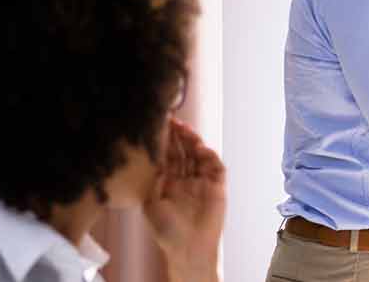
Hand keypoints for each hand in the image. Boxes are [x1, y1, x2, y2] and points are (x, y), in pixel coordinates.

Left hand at [142, 119, 225, 281]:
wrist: (187, 248)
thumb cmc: (166, 230)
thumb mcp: (151, 203)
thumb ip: (154, 180)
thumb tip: (155, 160)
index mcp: (171, 183)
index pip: (169, 156)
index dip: (165, 142)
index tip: (159, 126)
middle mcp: (187, 180)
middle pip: (185, 152)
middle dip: (179, 136)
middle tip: (172, 120)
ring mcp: (203, 183)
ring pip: (200, 156)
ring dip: (194, 142)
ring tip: (185, 130)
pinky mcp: (217, 188)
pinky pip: (216, 168)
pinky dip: (210, 157)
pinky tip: (201, 149)